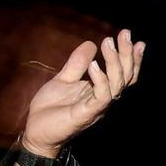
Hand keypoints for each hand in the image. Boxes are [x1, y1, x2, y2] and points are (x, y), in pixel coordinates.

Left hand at [22, 30, 144, 156]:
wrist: (35, 131)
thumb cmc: (50, 110)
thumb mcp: (63, 79)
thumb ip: (77, 64)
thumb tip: (91, 44)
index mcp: (100, 92)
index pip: (123, 74)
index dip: (130, 57)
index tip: (129, 36)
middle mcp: (103, 99)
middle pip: (125, 77)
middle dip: (127, 54)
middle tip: (125, 33)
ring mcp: (96, 107)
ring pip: (116, 85)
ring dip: (114, 63)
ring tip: (108, 42)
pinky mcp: (85, 114)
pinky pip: (100, 97)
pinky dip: (100, 80)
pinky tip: (93, 64)